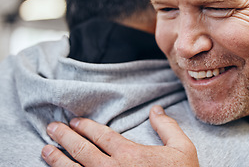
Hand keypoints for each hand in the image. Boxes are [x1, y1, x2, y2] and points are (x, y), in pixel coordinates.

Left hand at [41, 105, 198, 166]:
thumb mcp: (182, 149)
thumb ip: (167, 127)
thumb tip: (156, 109)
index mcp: (131, 155)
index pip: (102, 136)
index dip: (86, 127)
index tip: (75, 121)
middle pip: (83, 150)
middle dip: (65, 138)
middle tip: (52, 128)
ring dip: (58, 160)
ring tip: (45, 150)